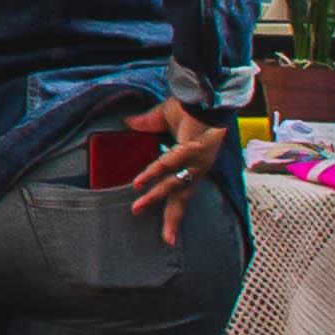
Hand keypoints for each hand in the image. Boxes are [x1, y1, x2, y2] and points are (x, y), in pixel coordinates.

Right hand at [126, 99, 233, 244]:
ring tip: (136, 208)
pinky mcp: (192, 148)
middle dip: (172, 219)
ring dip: (155, 197)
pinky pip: (167, 164)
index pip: (184, 192)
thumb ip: (146, 124)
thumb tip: (129, 123)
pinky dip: (152, 173)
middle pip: (183, 197)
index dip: (175, 211)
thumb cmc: (191, 105)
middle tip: (167, 240)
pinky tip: (138, 183)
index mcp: (194, 164)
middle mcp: (198, 167)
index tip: (170, 233)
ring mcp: (197, 160)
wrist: (206, 93)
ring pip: (174, 184)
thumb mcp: (165, 117)